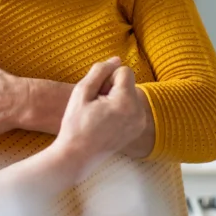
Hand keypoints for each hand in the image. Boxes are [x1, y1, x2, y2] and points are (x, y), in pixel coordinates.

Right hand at [51, 57, 146, 176]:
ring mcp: (140, 123)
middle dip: (113, 87)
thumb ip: (100, 71)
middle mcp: (138, 113)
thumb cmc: (75, 124)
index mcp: (126, 102)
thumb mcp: (81, 92)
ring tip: (100, 113)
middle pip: (129, 82)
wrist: (76, 156)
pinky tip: (105, 120)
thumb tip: (117, 59)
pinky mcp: (138, 130)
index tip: (96, 93)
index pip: (124, 70)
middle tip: (96, 105)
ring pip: (130, 94)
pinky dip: (121, 109)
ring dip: (116, 98)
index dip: (107, 78)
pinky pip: (132, 107)